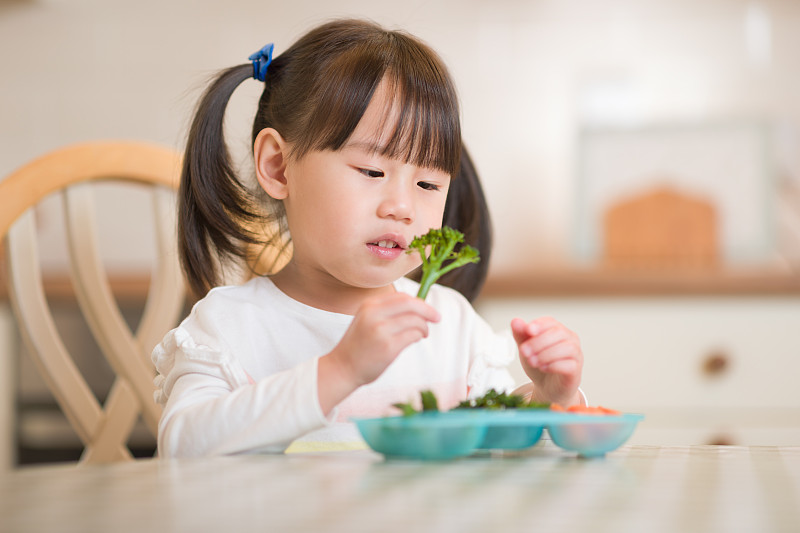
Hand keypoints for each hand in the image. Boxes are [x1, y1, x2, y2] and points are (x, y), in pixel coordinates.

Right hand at [318, 292, 439, 412]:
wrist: (342, 368)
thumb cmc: (359, 346)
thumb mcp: (367, 320)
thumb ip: (387, 312)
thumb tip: (418, 307)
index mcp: (369, 305)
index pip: (402, 297)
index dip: (419, 302)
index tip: (428, 310)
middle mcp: (374, 314)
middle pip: (411, 304)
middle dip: (428, 310)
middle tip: (437, 318)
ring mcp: (380, 330)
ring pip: (415, 320)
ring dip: (424, 327)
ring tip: (422, 334)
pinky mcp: (388, 347)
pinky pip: (413, 335)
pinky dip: (418, 336)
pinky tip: (416, 340)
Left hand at [511, 316, 582, 405]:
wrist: (547, 387)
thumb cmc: (539, 363)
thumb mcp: (526, 348)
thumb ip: (521, 335)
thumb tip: (515, 321)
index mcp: (557, 330)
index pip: (551, 322)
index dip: (539, 325)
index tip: (528, 330)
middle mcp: (570, 339)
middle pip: (558, 332)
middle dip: (539, 341)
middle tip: (524, 351)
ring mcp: (576, 355)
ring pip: (567, 347)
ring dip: (546, 354)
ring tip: (532, 361)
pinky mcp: (576, 370)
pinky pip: (570, 365)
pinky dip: (554, 365)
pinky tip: (543, 368)